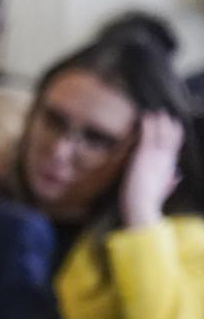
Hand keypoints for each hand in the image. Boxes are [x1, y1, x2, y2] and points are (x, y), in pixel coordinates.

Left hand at [121, 111, 184, 228]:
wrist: (142, 206)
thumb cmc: (149, 203)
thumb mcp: (164, 191)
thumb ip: (170, 182)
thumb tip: (177, 176)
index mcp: (169, 168)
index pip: (175, 148)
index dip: (176, 136)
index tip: (175, 126)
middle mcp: (166, 159)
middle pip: (172, 137)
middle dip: (169, 125)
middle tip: (166, 114)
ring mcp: (156, 156)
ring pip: (162, 133)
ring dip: (159, 121)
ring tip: (156, 111)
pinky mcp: (145, 155)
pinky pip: (148, 135)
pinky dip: (148, 124)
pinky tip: (145, 115)